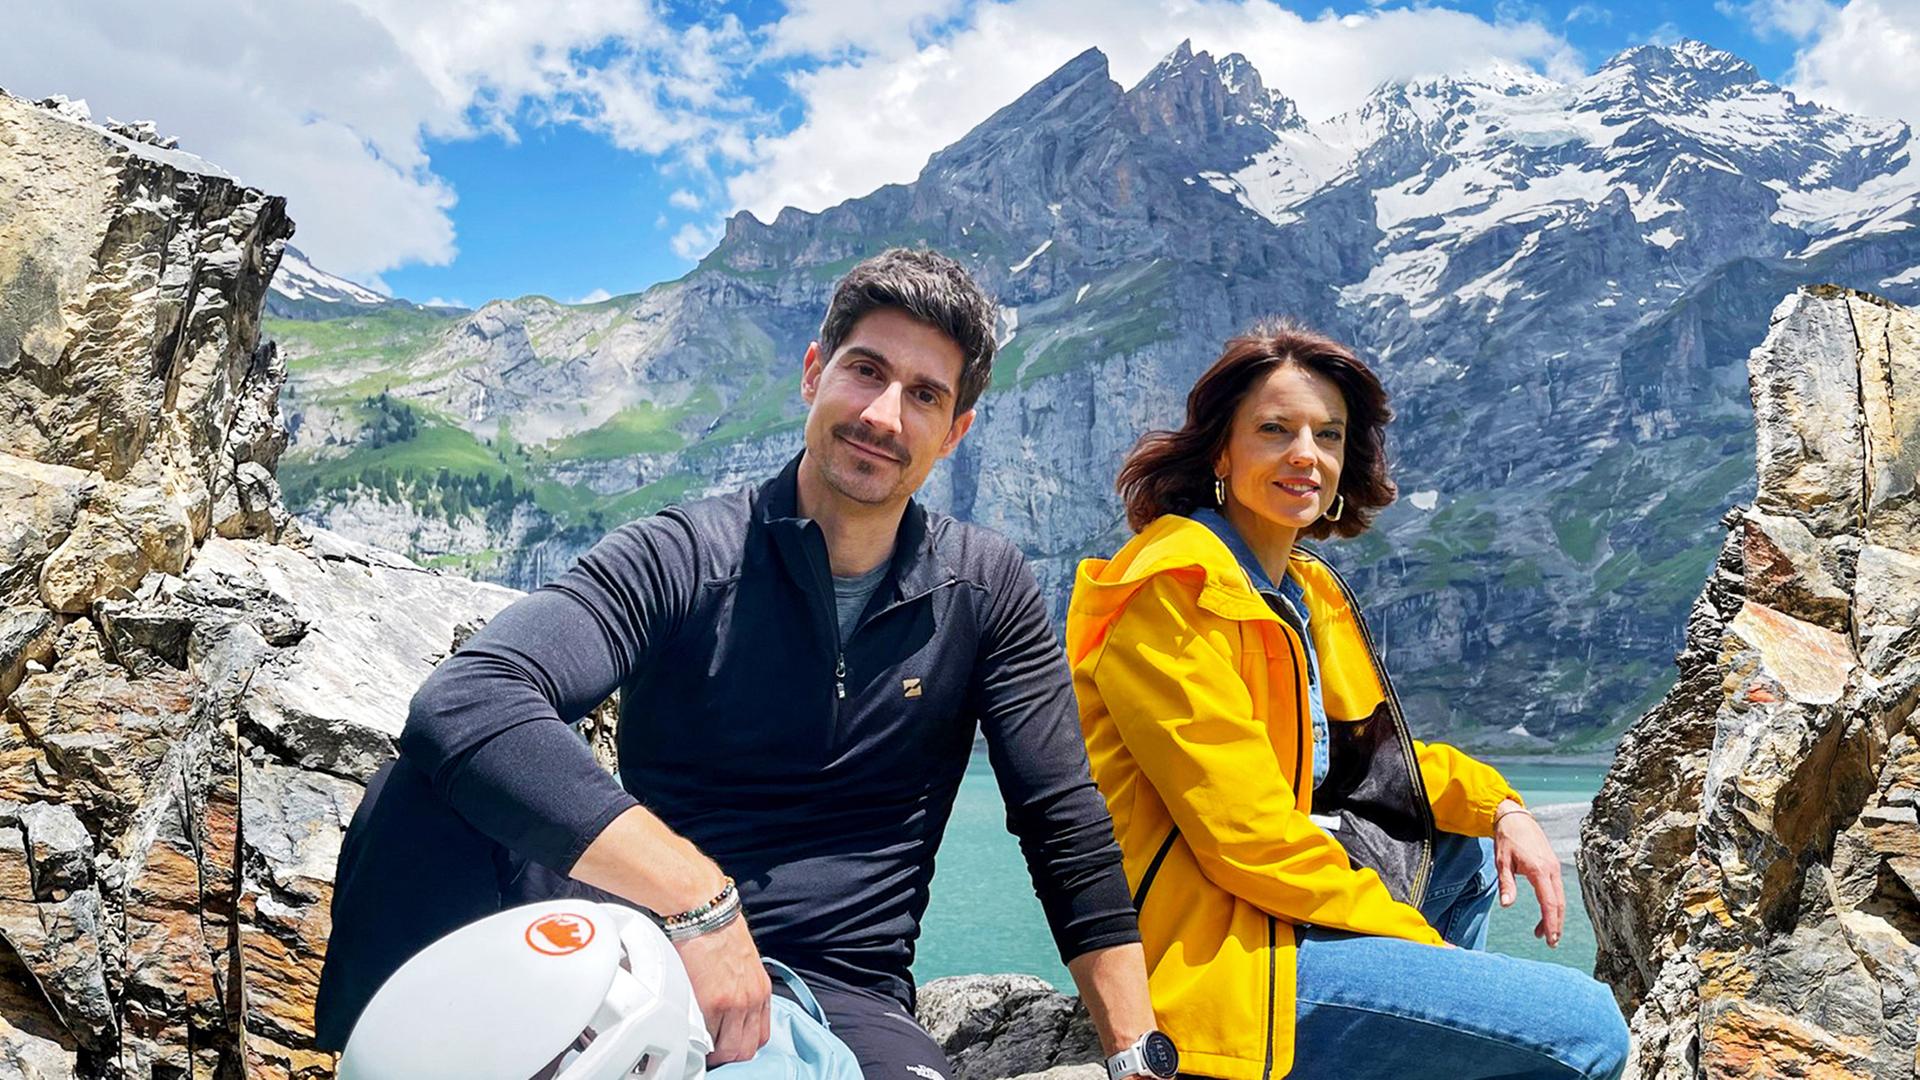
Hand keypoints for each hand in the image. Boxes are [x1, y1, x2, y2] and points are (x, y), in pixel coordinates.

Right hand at [673, 916, 770, 1064]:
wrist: (704, 910)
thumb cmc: (718, 931)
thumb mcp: (743, 962)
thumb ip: (741, 987)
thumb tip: (728, 1009)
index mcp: (761, 990)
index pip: (761, 1035)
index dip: (743, 1044)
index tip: (727, 1044)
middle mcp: (752, 999)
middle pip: (746, 1050)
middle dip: (728, 1055)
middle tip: (710, 1051)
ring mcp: (733, 1003)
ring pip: (728, 1050)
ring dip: (712, 1051)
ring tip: (698, 1043)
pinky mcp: (712, 1002)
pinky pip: (706, 1036)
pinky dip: (698, 1039)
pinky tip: (690, 1030)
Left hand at [1493, 800, 1563, 947]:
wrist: (1515, 818)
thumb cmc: (1506, 839)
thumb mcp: (1501, 862)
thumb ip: (1506, 884)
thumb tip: (1506, 905)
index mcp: (1539, 869)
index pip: (1548, 902)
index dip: (1550, 922)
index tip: (1550, 940)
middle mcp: (1551, 869)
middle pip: (1558, 903)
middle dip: (1556, 924)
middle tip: (1551, 943)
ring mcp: (1554, 867)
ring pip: (1559, 897)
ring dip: (1554, 916)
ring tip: (1544, 933)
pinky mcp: (1552, 865)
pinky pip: (1557, 889)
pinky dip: (1553, 904)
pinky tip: (1546, 913)